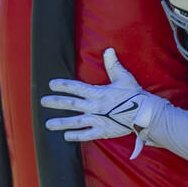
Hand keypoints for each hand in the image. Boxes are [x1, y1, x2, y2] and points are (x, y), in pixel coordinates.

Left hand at [40, 48, 160, 158]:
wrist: (145, 113)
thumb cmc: (135, 95)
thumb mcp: (124, 77)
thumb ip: (113, 65)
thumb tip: (108, 50)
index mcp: (98, 93)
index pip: (76, 88)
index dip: (63, 85)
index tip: (51, 84)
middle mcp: (95, 106)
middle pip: (71, 104)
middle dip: (56, 102)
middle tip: (43, 102)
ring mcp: (98, 119)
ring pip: (75, 121)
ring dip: (61, 123)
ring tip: (48, 124)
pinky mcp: (103, 131)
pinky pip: (86, 135)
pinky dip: (76, 136)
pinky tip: (66, 136)